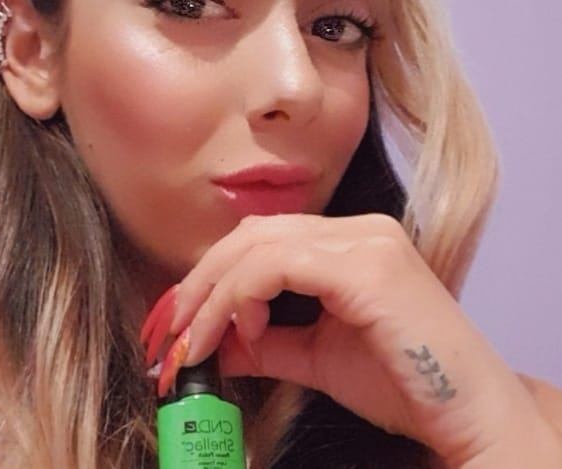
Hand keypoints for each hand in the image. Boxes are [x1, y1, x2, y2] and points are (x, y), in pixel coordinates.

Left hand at [140, 213, 553, 465]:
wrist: (468, 412)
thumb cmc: (404, 383)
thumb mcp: (318, 358)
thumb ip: (268, 343)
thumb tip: (219, 344)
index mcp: (349, 241)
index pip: (264, 239)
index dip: (214, 274)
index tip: (184, 319)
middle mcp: (358, 229)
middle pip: (253, 235)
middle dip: (202, 280)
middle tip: (174, 328)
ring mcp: (364, 241)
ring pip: (259, 246)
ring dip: (215, 292)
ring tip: (197, 337)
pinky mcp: (365, 265)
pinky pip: (278, 265)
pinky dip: (242, 296)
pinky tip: (239, 330)